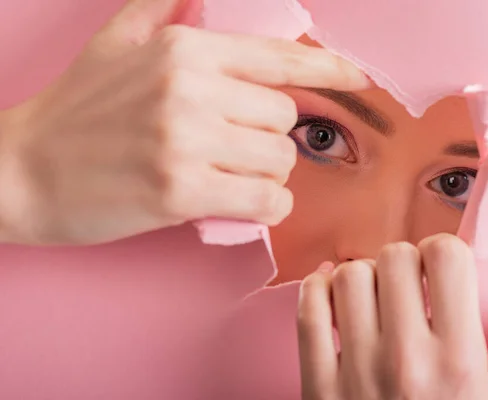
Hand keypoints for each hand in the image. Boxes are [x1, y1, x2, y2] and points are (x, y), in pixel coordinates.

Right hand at [0, 0, 370, 244]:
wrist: (21, 170)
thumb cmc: (75, 111)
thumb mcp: (115, 42)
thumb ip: (162, 9)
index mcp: (183, 49)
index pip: (278, 56)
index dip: (328, 68)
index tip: (357, 79)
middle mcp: (189, 88)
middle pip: (283, 118)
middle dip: (268, 139)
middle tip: (234, 150)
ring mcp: (184, 140)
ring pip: (279, 160)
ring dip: (265, 175)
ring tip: (228, 176)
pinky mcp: (179, 192)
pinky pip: (266, 199)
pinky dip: (264, 205)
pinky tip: (237, 202)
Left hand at [297, 233, 487, 399]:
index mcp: (459, 360)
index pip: (446, 257)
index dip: (445, 251)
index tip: (442, 267)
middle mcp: (406, 360)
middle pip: (394, 257)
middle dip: (404, 261)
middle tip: (408, 284)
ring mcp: (356, 371)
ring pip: (348, 276)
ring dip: (361, 275)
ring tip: (374, 296)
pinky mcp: (318, 386)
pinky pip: (307, 312)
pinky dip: (315, 289)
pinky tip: (331, 293)